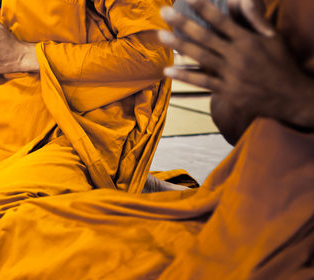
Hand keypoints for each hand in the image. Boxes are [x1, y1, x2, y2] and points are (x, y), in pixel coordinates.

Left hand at [158, 0, 313, 130]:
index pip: (222, 21)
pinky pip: (202, 82)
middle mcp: (238, 55)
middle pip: (205, 36)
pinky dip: (185, 76)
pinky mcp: (227, 91)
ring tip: (161, 35)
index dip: (203, 9)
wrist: (291, 97)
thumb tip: (244, 1)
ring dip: (179, 45)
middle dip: (183, 23)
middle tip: (165, 11)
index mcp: (248, 40)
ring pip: (200, 57)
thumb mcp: (274, 38)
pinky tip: (168, 70)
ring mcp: (231, 74)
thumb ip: (256, 20)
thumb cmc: (282, 63)